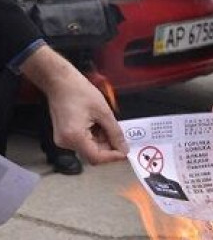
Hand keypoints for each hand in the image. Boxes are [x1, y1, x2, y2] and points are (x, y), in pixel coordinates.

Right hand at [20, 46, 126, 164]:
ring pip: (90, 149)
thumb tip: (124, 149)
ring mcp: (63, 140)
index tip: (125, 152)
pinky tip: (98, 123)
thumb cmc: (79, 92)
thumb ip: (115, 133)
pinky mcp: (64, 136)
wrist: (60, 82)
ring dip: (102, 140)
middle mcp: (66, 143)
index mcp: (74, 137)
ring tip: (105, 123)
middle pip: (93, 155)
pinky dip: (95, 136)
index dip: (113, 157)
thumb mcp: (104, 112)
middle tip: (119, 134)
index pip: (96, 157)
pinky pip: (83, 142)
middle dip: (109, 147)